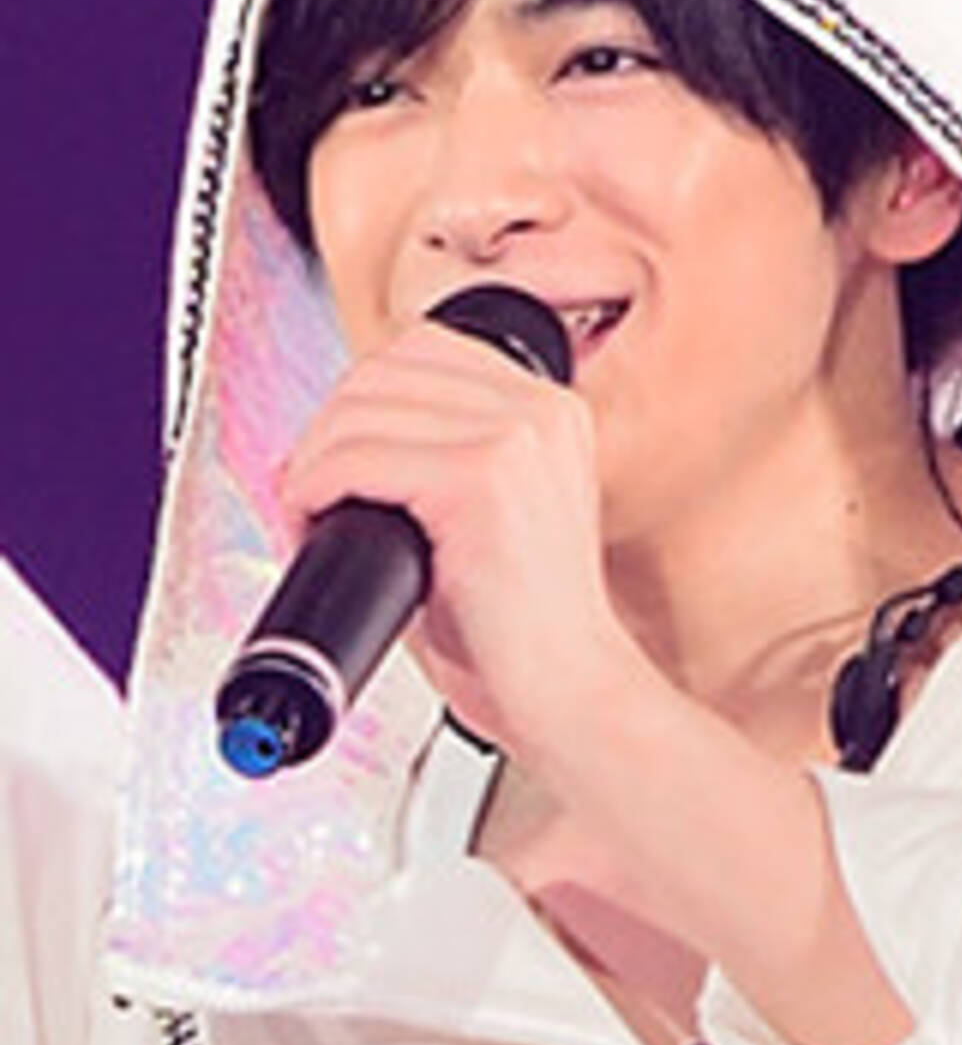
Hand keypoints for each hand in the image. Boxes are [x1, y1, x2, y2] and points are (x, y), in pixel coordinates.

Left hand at [281, 319, 625, 755]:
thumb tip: (319, 443)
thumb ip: (426, 464)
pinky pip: (355, 458)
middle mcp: (541, 410)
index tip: (340, 453)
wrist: (569, 694)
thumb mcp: (481, 520)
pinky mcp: (479, 480)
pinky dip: (312, 490)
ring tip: (308, 514)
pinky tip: (313, 525)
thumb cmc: (521, 633)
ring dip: (311, 461)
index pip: (425, 350)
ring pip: (360, 410)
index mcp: (551, 411)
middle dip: (327, 428)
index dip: (363, 396)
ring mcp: (515, 438)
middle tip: (310, 489)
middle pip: (385, 370)